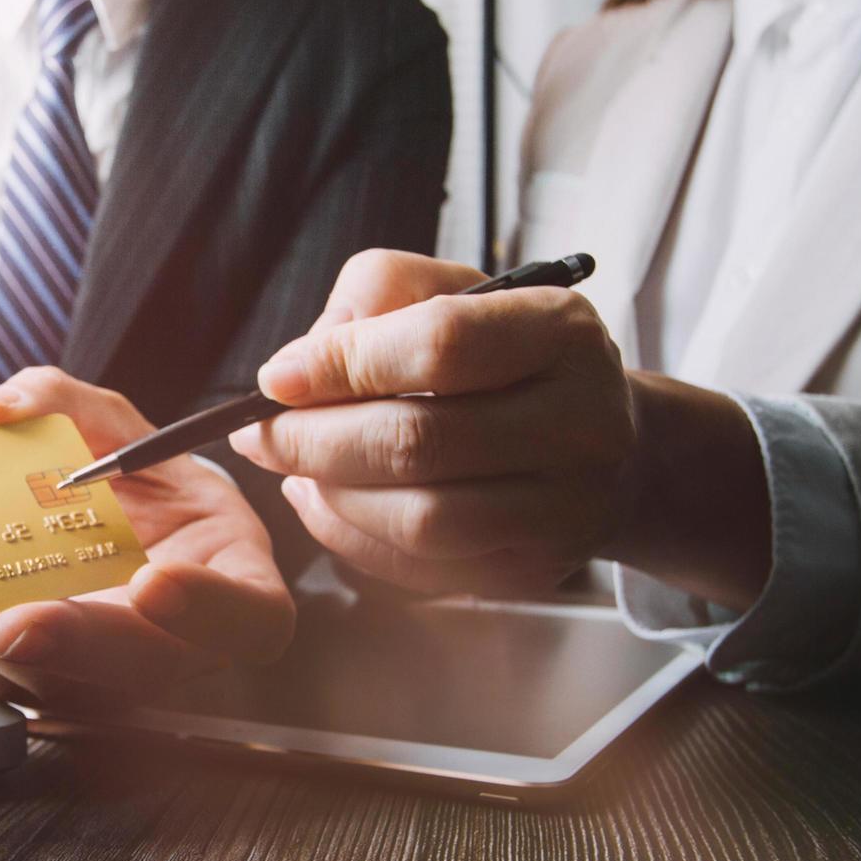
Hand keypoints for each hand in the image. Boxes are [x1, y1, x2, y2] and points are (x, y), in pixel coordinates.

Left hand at [0, 368, 290, 705]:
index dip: (212, 611)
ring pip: (61, 687)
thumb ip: (59, 403)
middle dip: (75, 646)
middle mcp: (178, 645)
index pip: (250, 617)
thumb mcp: (113, 425)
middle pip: (141, 669)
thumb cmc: (132, 480)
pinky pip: (5, 679)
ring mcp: (110, 678)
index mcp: (233, 581)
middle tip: (15, 624)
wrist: (101, 526)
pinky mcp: (45, 686)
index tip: (154, 583)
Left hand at [223, 250, 636, 596]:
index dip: (341, 363)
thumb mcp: (452, 291)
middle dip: (312, 440)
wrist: (603, 441)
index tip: (276, 378)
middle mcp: (584, 423)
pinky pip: (421, 568)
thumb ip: (375, 297)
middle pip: (418, 443)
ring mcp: (567, 508)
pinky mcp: (535, 570)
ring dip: (331, 494)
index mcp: (562, 332)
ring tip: (296, 467)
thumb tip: (298, 366)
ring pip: (418, 519)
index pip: (440, 345)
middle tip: (257, 434)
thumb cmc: (504, 355)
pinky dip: (352, 537)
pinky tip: (328, 502)